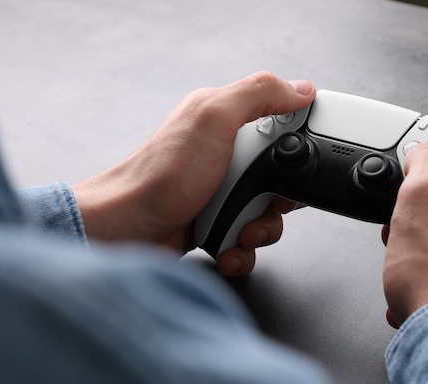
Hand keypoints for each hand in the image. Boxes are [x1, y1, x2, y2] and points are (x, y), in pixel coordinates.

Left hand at [71, 72, 314, 275]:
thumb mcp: (213, 118)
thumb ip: (259, 95)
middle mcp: (224, 157)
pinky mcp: (214, 225)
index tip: (289, 163)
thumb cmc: (159, 176)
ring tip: (239, 230)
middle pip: (280, 178)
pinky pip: (247, 242)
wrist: (127, 230)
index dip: (294, 146)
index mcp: (225, 122)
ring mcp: (220, 194)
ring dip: (260, 231)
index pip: (281, 126)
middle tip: (261, 201)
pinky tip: (226, 248)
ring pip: (267, 215)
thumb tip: (300, 88)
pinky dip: (241, 251)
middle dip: (278, 200)